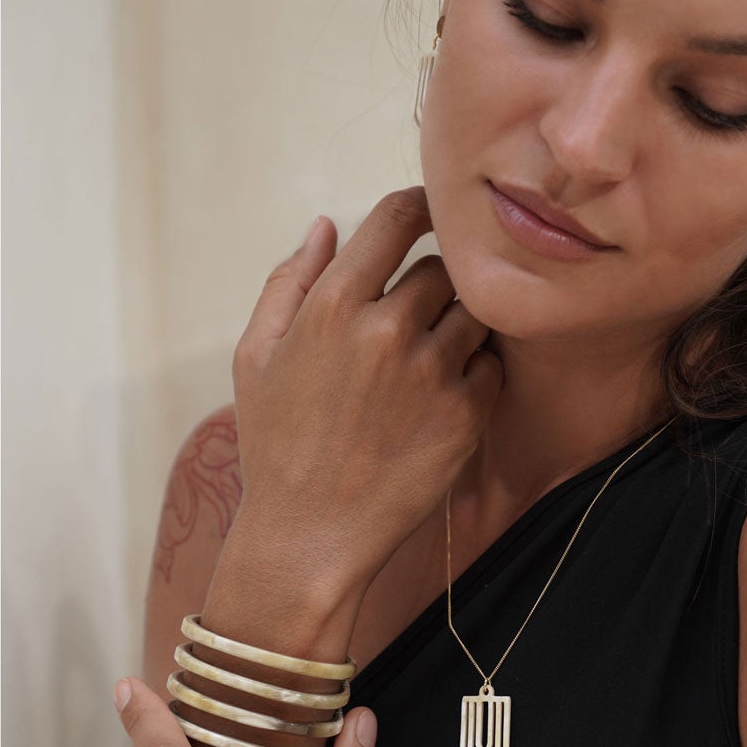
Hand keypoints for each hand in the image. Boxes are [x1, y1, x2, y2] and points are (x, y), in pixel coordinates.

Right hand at [230, 186, 503, 583]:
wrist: (310, 538)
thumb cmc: (276, 447)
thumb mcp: (255, 358)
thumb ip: (288, 282)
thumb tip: (325, 226)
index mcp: (332, 305)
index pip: (396, 218)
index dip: (420, 209)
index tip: (430, 217)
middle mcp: (386, 330)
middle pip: (442, 269)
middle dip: (434, 286)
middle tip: (417, 321)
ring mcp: (432, 372)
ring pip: (473, 314)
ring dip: (459, 327)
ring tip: (429, 364)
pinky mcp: (465, 414)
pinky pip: (491, 365)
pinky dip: (476, 372)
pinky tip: (443, 399)